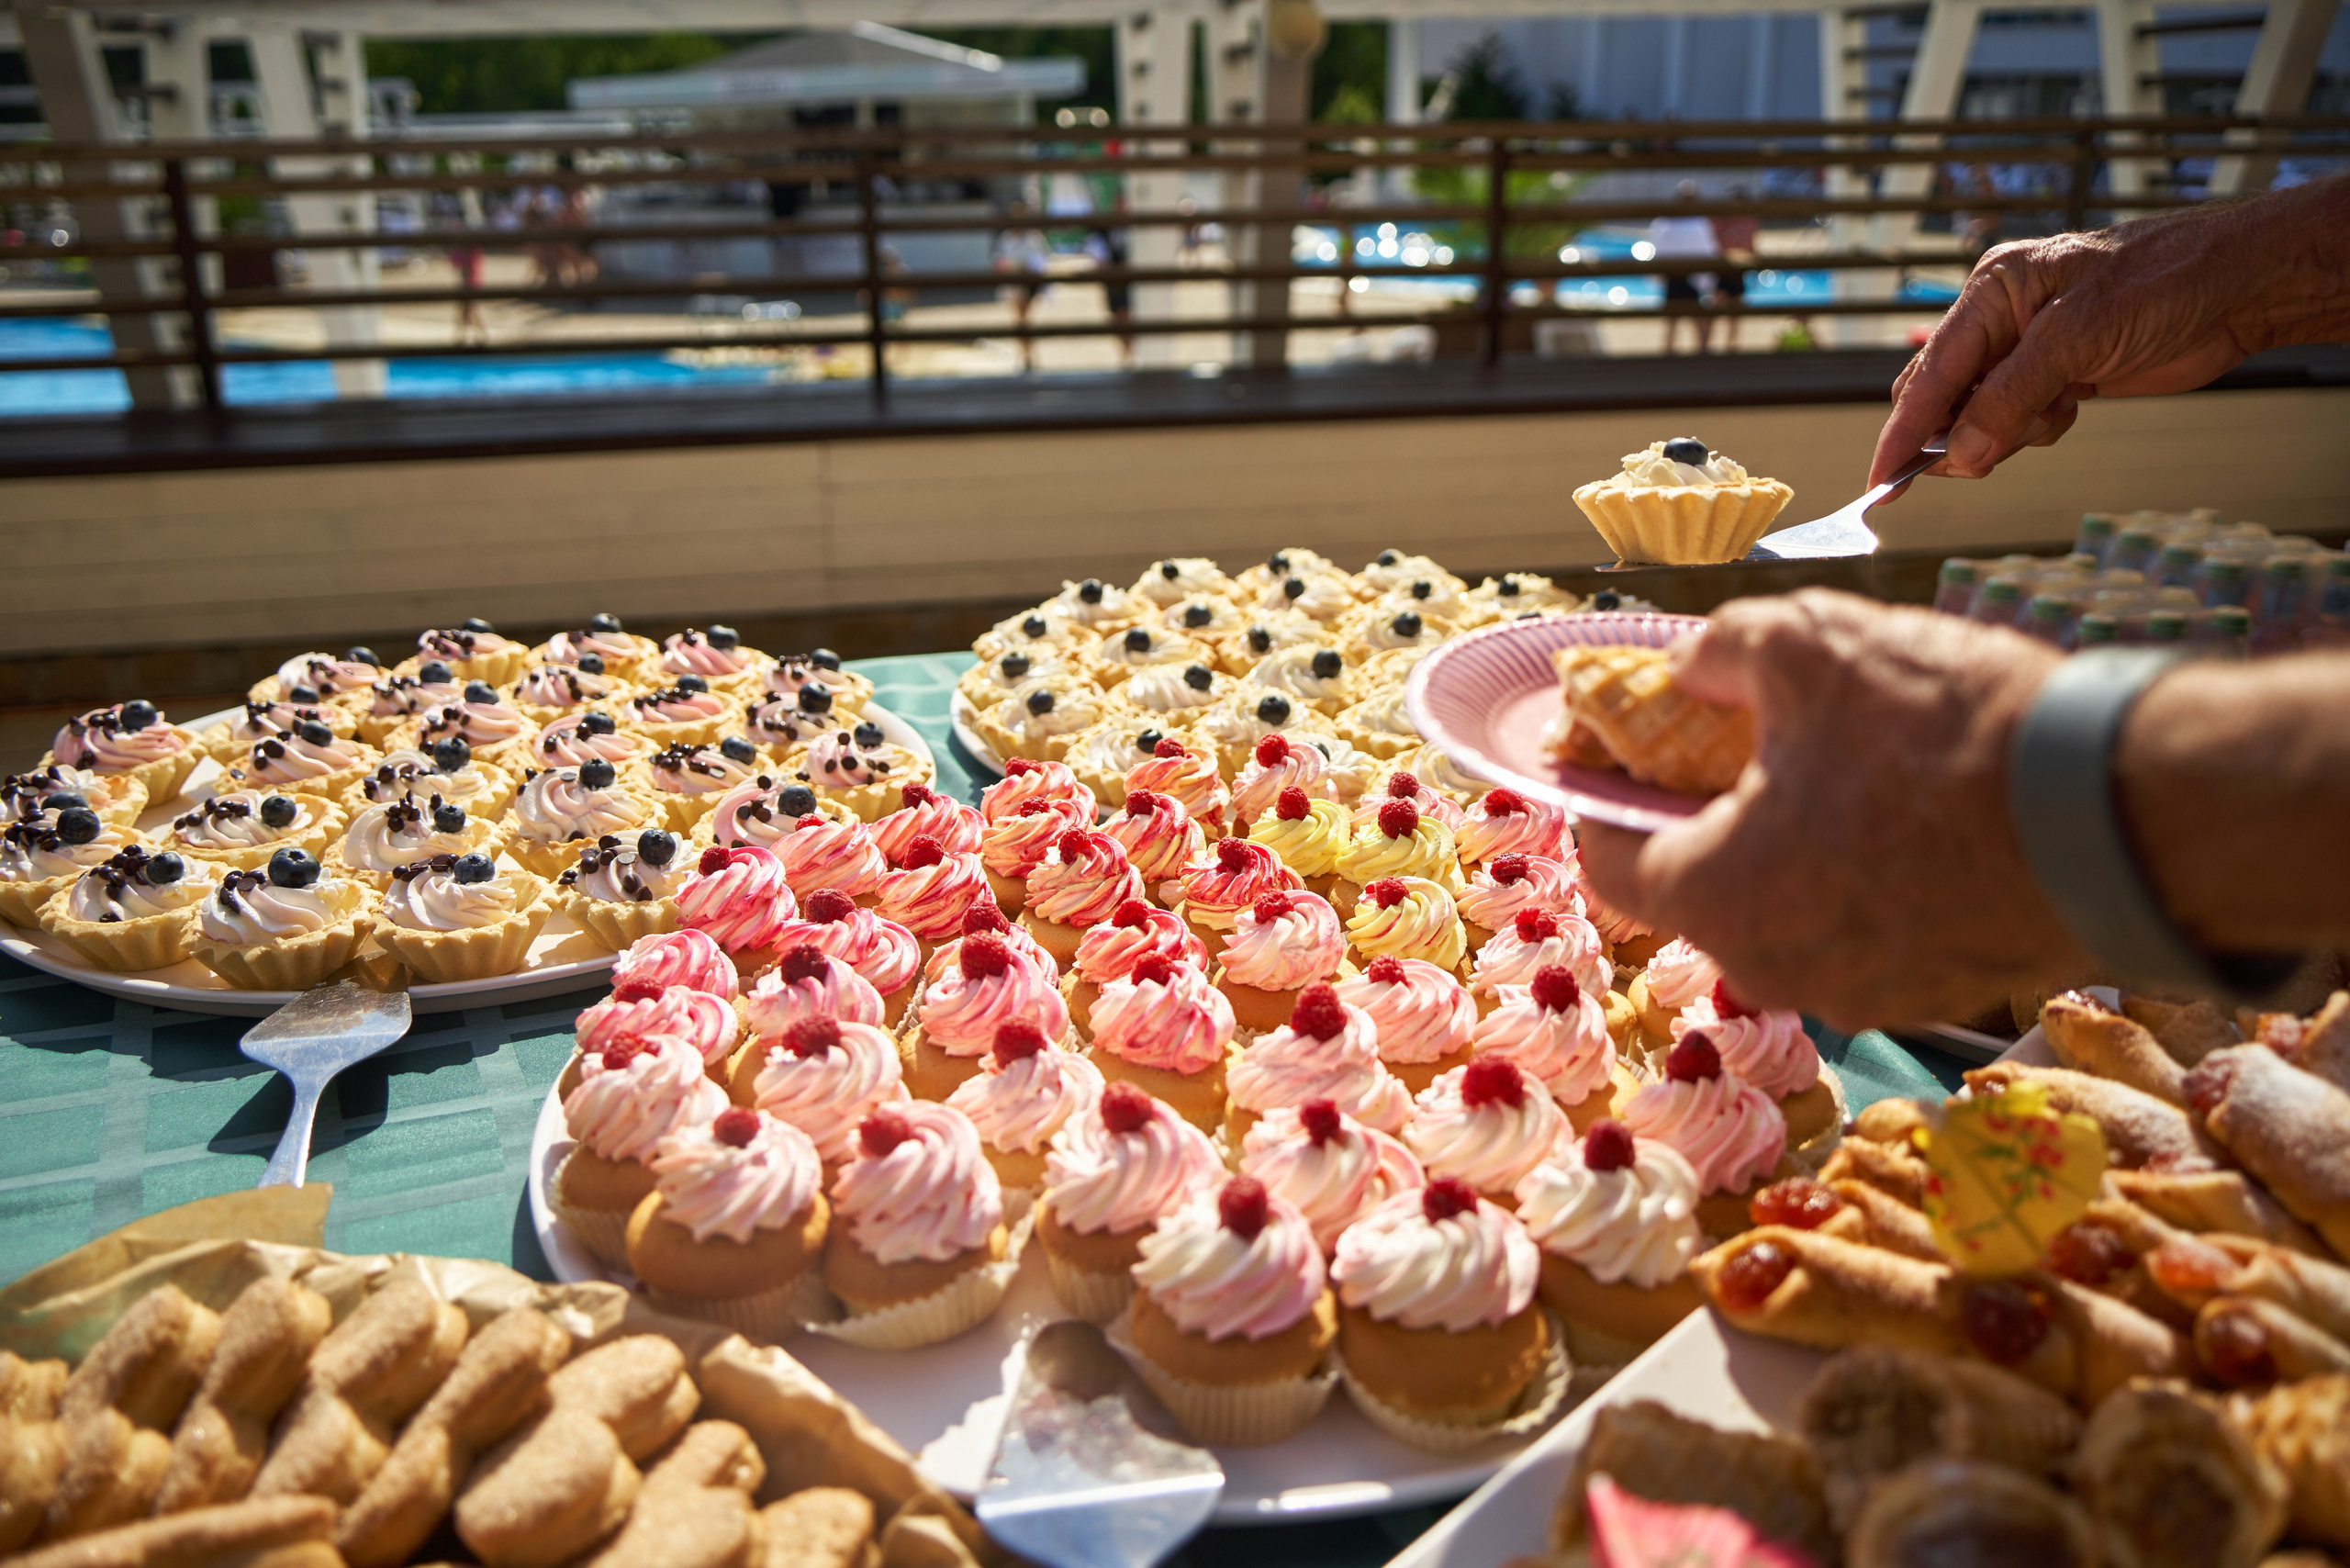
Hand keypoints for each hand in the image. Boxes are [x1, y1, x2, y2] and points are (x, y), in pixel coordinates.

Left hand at [1577, 590, 2087, 1029]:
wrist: (2121, 817)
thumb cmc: (1946, 735)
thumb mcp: (1809, 644)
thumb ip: (1721, 651)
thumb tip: (1689, 665)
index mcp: (1714, 896)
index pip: (1609, 860)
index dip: (1603, 793)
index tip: (1613, 749)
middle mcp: (1771, 966)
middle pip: (1702, 881)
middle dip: (1705, 808)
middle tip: (1731, 738)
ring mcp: (1857, 990)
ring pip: (1787, 904)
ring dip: (1790, 838)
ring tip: (1831, 760)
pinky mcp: (1934, 988)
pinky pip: (1865, 924)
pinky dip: (1862, 870)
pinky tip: (1901, 804)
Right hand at [1871, 174, 2349, 490]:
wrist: (2241, 285)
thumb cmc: (2167, 282)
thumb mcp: (2079, 338)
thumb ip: (2011, 397)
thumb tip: (1960, 453)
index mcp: (1992, 289)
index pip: (1930, 370)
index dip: (1904, 429)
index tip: (1882, 478)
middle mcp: (2000, 317)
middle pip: (1943, 396)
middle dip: (1959, 434)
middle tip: (1983, 456)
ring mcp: (2028, 347)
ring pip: (1978, 415)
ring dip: (2007, 432)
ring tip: (2057, 410)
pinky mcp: (2056, 373)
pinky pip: (2014, 419)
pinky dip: (2034, 429)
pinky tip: (2072, 406)